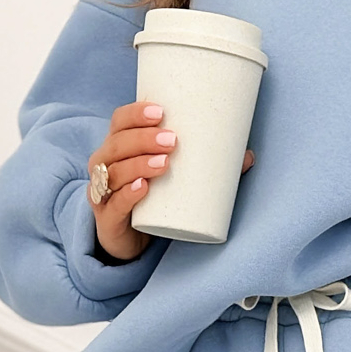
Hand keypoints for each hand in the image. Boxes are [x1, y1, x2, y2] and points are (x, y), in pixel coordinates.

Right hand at [88, 102, 254, 261]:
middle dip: (143, 139)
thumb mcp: (171, 178)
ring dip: (139, 164)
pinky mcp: (108, 220)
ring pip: (115, 172)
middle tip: (173, 141)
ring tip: (165, 164)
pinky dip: (127, 195)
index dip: (135, 113)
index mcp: (118, 147)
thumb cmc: (150, 199)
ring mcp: (103, 193)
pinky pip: (114, 205)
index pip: (119, 121)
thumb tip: (247, 156)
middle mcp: (104, 165)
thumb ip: (205, 166)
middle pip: (117, 144)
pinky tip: (142, 188)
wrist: (128, 240)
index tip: (161, 111)